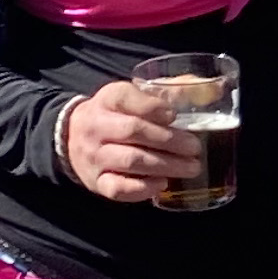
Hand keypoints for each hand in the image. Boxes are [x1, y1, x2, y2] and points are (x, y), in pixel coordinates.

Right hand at [57, 79, 204, 202]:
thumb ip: (165, 93)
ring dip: (165, 165)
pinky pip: (117, 188)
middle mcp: (96, 126)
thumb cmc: (115, 115)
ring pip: (130, 160)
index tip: (173, 115)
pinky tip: (162, 184)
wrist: (73, 137)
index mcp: (107, 100)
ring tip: (191, 167)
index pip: (124, 98)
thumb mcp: (133, 96)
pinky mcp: (96, 181)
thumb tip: (204, 91)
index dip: (151, 106)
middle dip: (169, 140)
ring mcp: (94, 156)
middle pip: (133, 131)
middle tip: (194, 147)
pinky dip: (142, 188)